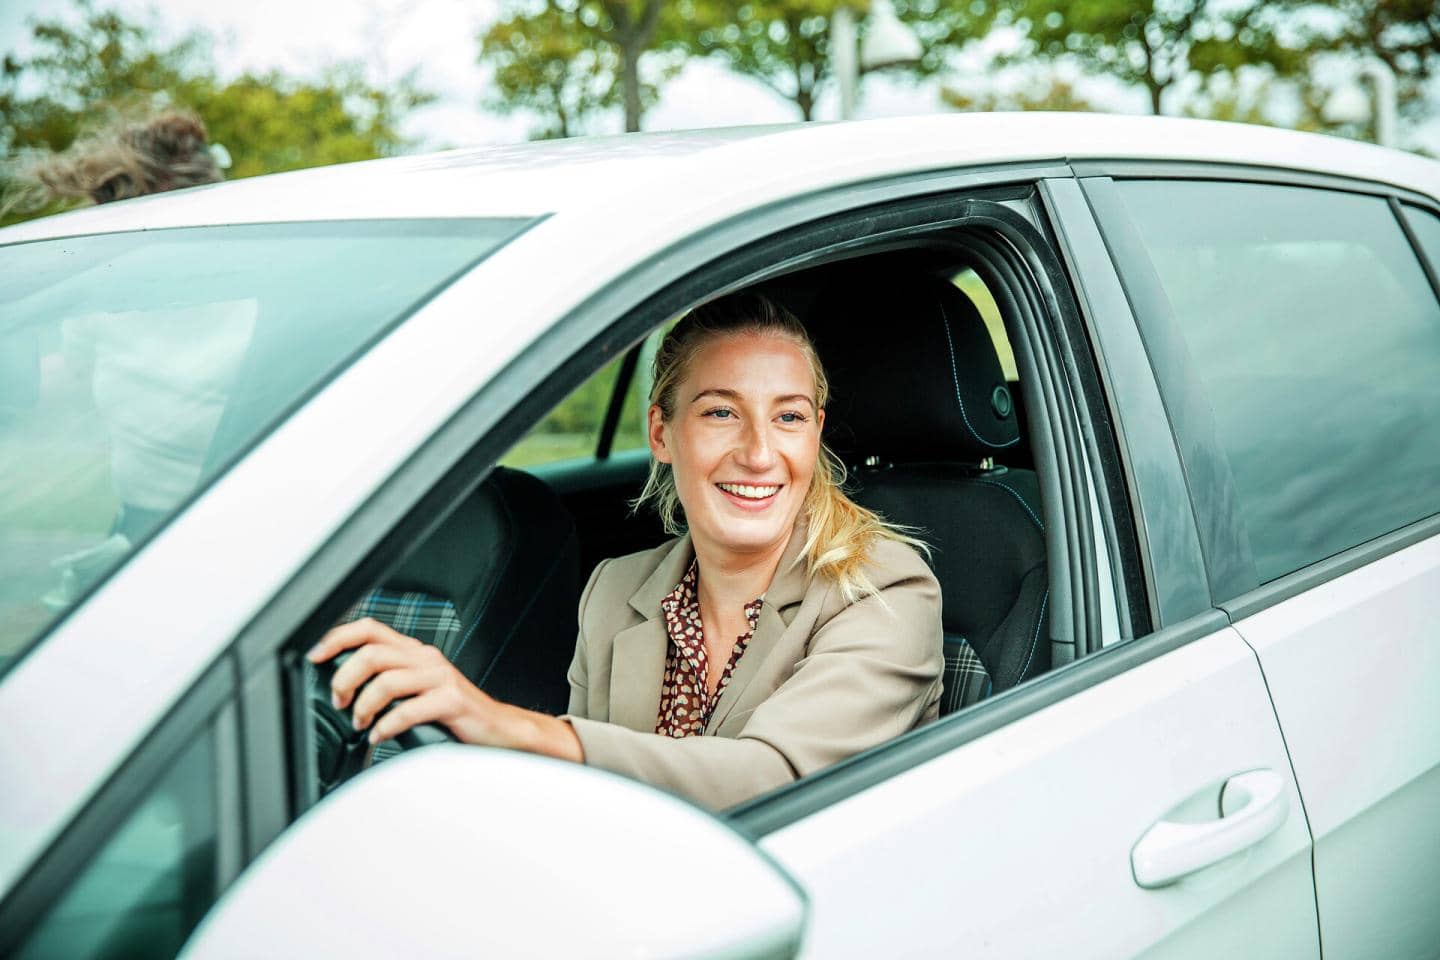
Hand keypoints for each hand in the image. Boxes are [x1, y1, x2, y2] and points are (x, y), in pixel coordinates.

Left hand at [306, 618, 583, 761]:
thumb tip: (343, 690)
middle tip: (340, 702)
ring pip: (386, 680)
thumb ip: (388, 683)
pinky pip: (408, 710)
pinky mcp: (451, 700)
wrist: (498, 728)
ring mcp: (440, 677)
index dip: (337, 638)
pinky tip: (381, 737)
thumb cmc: (455, 714)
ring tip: (362, 724)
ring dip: (363, 706)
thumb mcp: (418, 690)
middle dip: (345, 679)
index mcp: (415, 652)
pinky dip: (386, 727)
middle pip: (372, 653)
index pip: (370, 629)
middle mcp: (426, 658)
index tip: (315, 657)